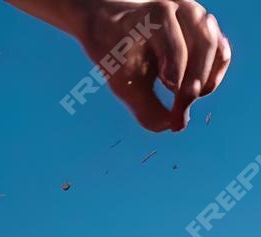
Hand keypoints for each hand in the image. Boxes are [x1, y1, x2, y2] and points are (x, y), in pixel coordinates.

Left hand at [76, 0, 231, 129]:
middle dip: (194, 84)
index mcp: (157, 16)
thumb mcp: (122, 81)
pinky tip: (195, 91)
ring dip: (205, 81)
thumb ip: (144, 106)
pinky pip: (221, 53)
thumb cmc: (116, 53)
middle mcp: (183, 11)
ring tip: (184, 101)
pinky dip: (212, 75)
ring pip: (217, 50)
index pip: (176, 49)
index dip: (177, 80)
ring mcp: (199, 17)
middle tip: (181, 111)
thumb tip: (171, 127)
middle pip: (203, 47)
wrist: (114, 26)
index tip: (174, 107)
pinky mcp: (207, 28)